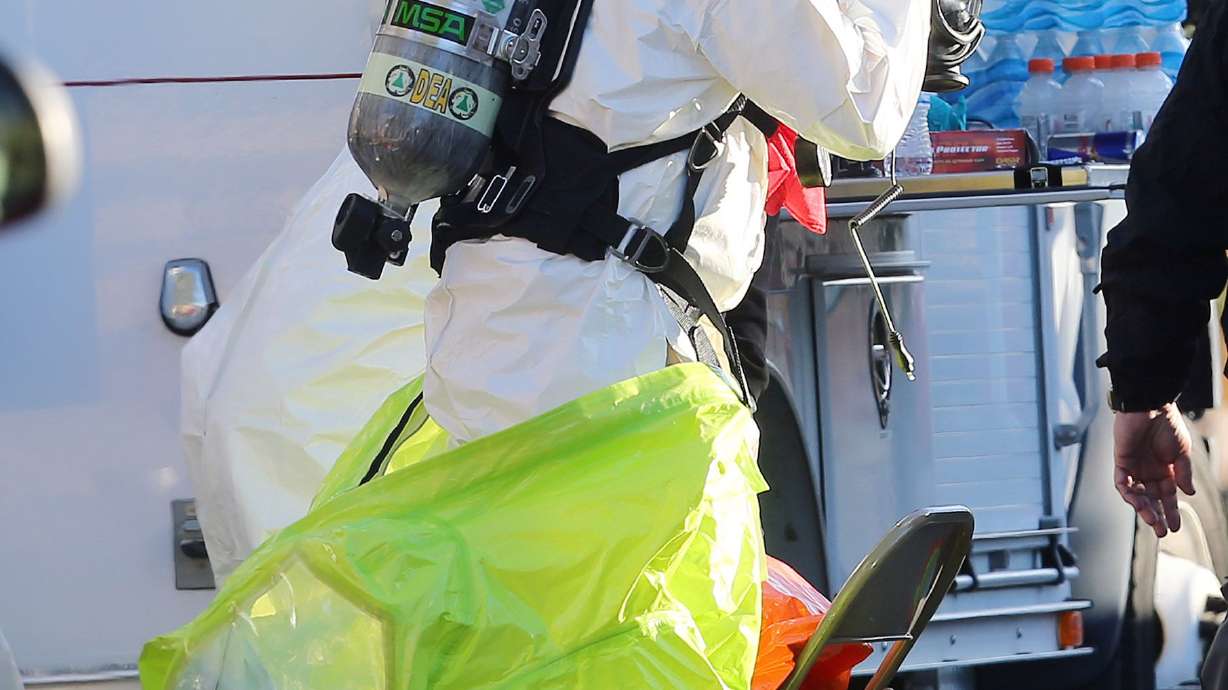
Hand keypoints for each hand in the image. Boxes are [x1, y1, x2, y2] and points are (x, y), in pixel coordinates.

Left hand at [1113, 403, 1196, 536]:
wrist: (1150, 406)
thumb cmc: (1166, 424)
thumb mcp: (1181, 452)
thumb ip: (1183, 473)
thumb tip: (1189, 493)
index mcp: (1165, 469)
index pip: (1168, 495)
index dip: (1172, 511)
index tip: (1176, 526)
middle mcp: (1149, 471)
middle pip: (1151, 499)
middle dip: (1157, 515)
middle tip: (1162, 531)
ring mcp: (1134, 467)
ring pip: (1136, 494)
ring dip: (1143, 508)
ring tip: (1152, 520)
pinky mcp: (1121, 461)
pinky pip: (1121, 482)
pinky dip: (1128, 493)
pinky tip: (1137, 502)